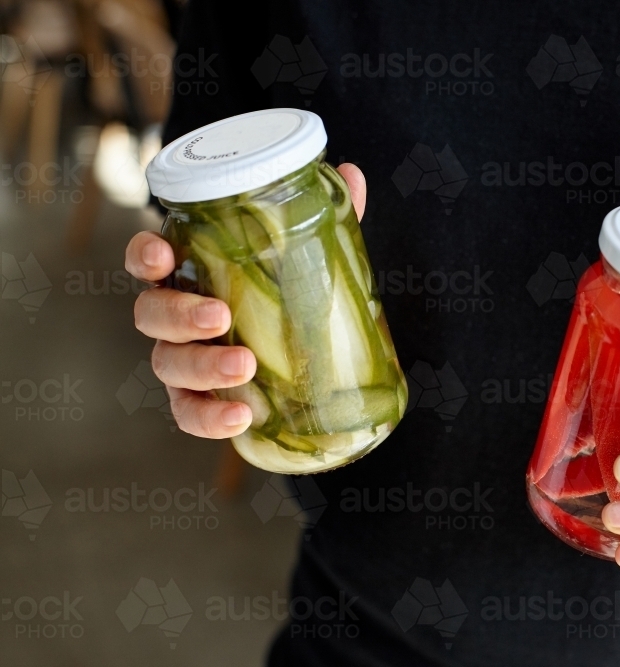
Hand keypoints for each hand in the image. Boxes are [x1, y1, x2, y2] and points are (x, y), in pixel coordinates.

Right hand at [125, 163, 367, 437]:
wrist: (307, 359)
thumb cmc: (288, 294)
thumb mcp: (308, 255)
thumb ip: (323, 217)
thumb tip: (352, 172)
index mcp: (191, 274)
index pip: (147, 259)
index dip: (143, 254)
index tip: (161, 252)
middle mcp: (175, 317)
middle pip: (150, 314)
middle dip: (180, 315)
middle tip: (221, 316)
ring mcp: (182, 361)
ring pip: (166, 364)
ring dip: (201, 367)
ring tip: (244, 367)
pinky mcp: (198, 401)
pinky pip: (188, 414)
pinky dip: (210, 418)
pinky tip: (241, 418)